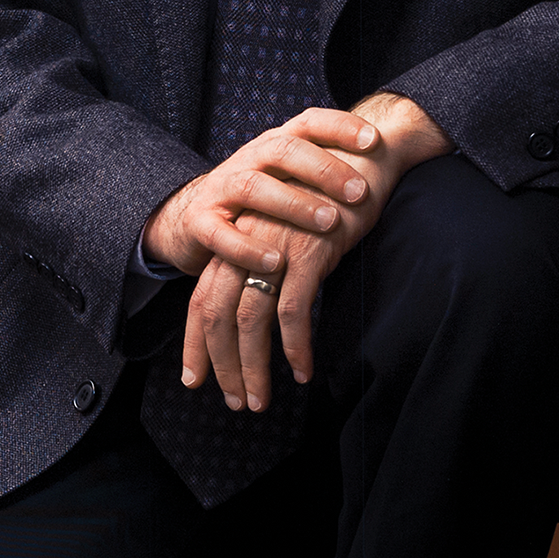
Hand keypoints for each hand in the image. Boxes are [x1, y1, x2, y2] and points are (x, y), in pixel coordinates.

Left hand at [164, 95, 450, 412]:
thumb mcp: (286, 233)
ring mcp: (274, 245)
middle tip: (234, 402)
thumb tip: (256, 318)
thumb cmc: (327, 198)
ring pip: (250, 319)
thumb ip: (266, 267)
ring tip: (262, 400)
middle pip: (216, 313)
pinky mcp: (308, 250)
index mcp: (236, 238)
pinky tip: (302, 371)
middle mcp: (246, 241)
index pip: (202, 299)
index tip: (196, 380)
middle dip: (221, 365)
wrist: (362, 155)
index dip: (197, 343)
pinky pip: (293, 310)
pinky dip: (295, 347)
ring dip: (254, 367)